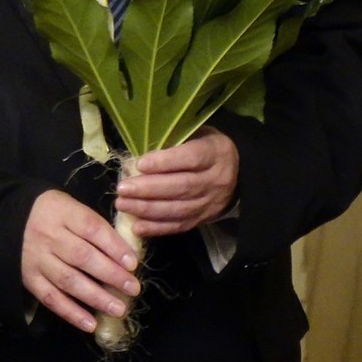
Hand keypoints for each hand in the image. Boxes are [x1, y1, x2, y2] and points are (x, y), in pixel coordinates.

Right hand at [22, 189, 141, 333]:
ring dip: (96, 297)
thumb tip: (125, 253)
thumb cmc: (51, 213)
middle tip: (133, 288)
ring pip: (68, 281)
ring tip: (119, 309)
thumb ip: (94, 225)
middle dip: (111, 275)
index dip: (114, 247)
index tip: (133, 263)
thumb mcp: (70, 206)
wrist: (9, 218)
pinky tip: (90, 324)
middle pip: (82, 257)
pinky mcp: (29, 279)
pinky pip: (51, 298)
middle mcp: (49, 236)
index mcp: (63, 212)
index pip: (92, 229)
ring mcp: (37, 259)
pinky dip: (71, 313)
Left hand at [114, 127, 238, 238]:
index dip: (164, 162)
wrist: (239, 173)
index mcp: (215, 153)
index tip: (139, 164)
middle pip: (181, 187)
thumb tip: (140, 147)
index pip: (190, 159)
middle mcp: (215, 180)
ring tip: (122, 204)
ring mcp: (210, 203)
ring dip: (147, 209)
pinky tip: (136, 226)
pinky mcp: (203, 219)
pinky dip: (157, 228)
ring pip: (178, 209)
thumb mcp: (198, 134)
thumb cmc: (208, 147)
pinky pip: (179, 226)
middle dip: (149, 189)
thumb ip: (175, 140)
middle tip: (122, 188)